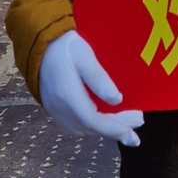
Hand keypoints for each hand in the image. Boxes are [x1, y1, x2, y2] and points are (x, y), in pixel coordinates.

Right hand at [38, 30, 144, 146]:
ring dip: (104, 128)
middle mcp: (59, 107)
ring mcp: (54, 109)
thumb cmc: (64, 45)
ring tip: (126, 121)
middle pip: (91, 127)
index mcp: (68, 96)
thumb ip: (99, 79)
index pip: (95, 121)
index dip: (115, 130)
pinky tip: (103, 119)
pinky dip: (92, 126)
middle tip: (138, 121)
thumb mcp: (85, 56)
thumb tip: (117, 100)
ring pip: (83, 129)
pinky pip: (74, 125)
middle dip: (116, 128)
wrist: (38, 42)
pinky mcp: (53, 107)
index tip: (133, 135)